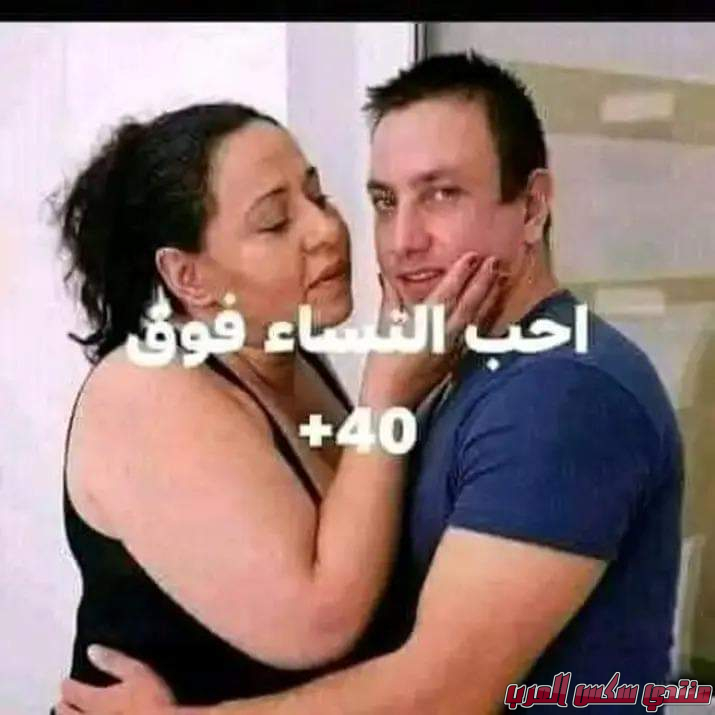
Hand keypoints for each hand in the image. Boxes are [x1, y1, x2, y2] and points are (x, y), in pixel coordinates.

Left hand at [56, 645, 175, 714]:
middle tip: (63, 702)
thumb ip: (114, 661)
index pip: (74, 692)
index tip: (65, 682)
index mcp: (97, 700)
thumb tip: (92, 649)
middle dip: (63, 706)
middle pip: (67, 714)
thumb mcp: (138, 672)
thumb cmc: (152, 700)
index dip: (68, 686)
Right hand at [361, 253, 501, 409]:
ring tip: (500, 278)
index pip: (445, 294)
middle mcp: (442, 337)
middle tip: (494, 261)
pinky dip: (486, 317)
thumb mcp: (383, 328)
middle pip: (467, 304)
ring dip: (489, 297)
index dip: (460, 274)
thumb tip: (389, 275)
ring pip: (476, 318)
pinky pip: (476, 333)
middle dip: (482, 281)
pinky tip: (493, 307)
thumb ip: (390, 299)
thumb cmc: (383, 368)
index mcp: (422, 327)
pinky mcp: (456, 359)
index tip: (472, 256)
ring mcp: (452, 349)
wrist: (391, 401)